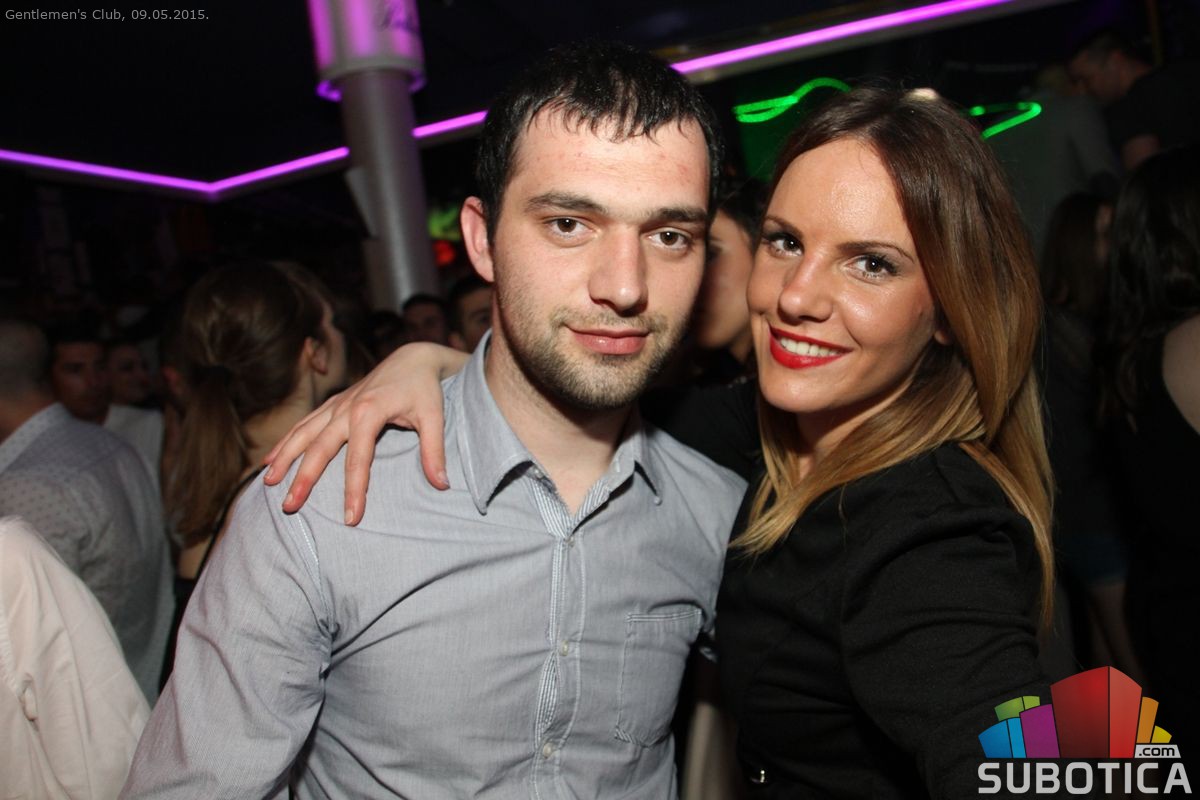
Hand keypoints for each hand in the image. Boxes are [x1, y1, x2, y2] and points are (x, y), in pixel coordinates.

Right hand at [263, 342, 467, 524]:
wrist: (414, 357)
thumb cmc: (424, 388)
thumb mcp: (435, 417)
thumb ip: (434, 451)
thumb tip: (442, 485)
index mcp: (369, 411)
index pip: (358, 458)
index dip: (354, 490)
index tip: (350, 518)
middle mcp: (346, 407)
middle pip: (319, 447)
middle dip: (303, 479)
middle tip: (289, 507)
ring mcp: (336, 404)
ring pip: (303, 433)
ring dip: (284, 458)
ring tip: (268, 484)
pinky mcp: (334, 403)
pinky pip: (304, 424)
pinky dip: (286, 442)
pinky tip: (270, 460)